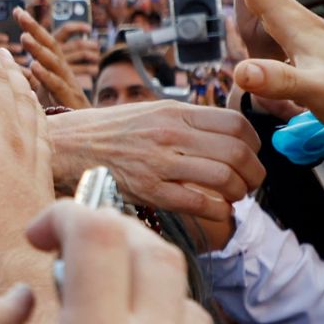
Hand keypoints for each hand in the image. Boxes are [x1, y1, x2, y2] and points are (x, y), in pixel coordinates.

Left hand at [15, 8, 90, 110]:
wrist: (83, 134)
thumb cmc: (57, 109)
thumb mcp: (36, 89)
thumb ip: (21, 76)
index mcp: (54, 67)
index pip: (43, 42)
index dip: (31, 27)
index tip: (17, 10)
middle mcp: (62, 71)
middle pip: (50, 46)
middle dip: (35, 29)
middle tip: (21, 15)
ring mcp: (68, 84)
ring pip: (54, 63)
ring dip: (39, 49)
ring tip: (24, 37)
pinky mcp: (69, 100)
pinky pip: (57, 86)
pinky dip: (46, 76)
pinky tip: (35, 67)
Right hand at [47, 101, 264, 220]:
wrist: (69, 145)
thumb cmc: (112, 132)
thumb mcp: (152, 112)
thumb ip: (188, 123)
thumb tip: (228, 138)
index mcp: (174, 112)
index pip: (236, 124)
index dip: (255, 144)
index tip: (252, 156)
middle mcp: (170, 134)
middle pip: (237, 153)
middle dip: (254, 174)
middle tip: (250, 183)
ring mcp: (159, 163)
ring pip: (224, 178)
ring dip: (238, 193)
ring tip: (233, 197)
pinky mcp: (148, 190)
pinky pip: (199, 203)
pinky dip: (218, 211)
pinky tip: (217, 211)